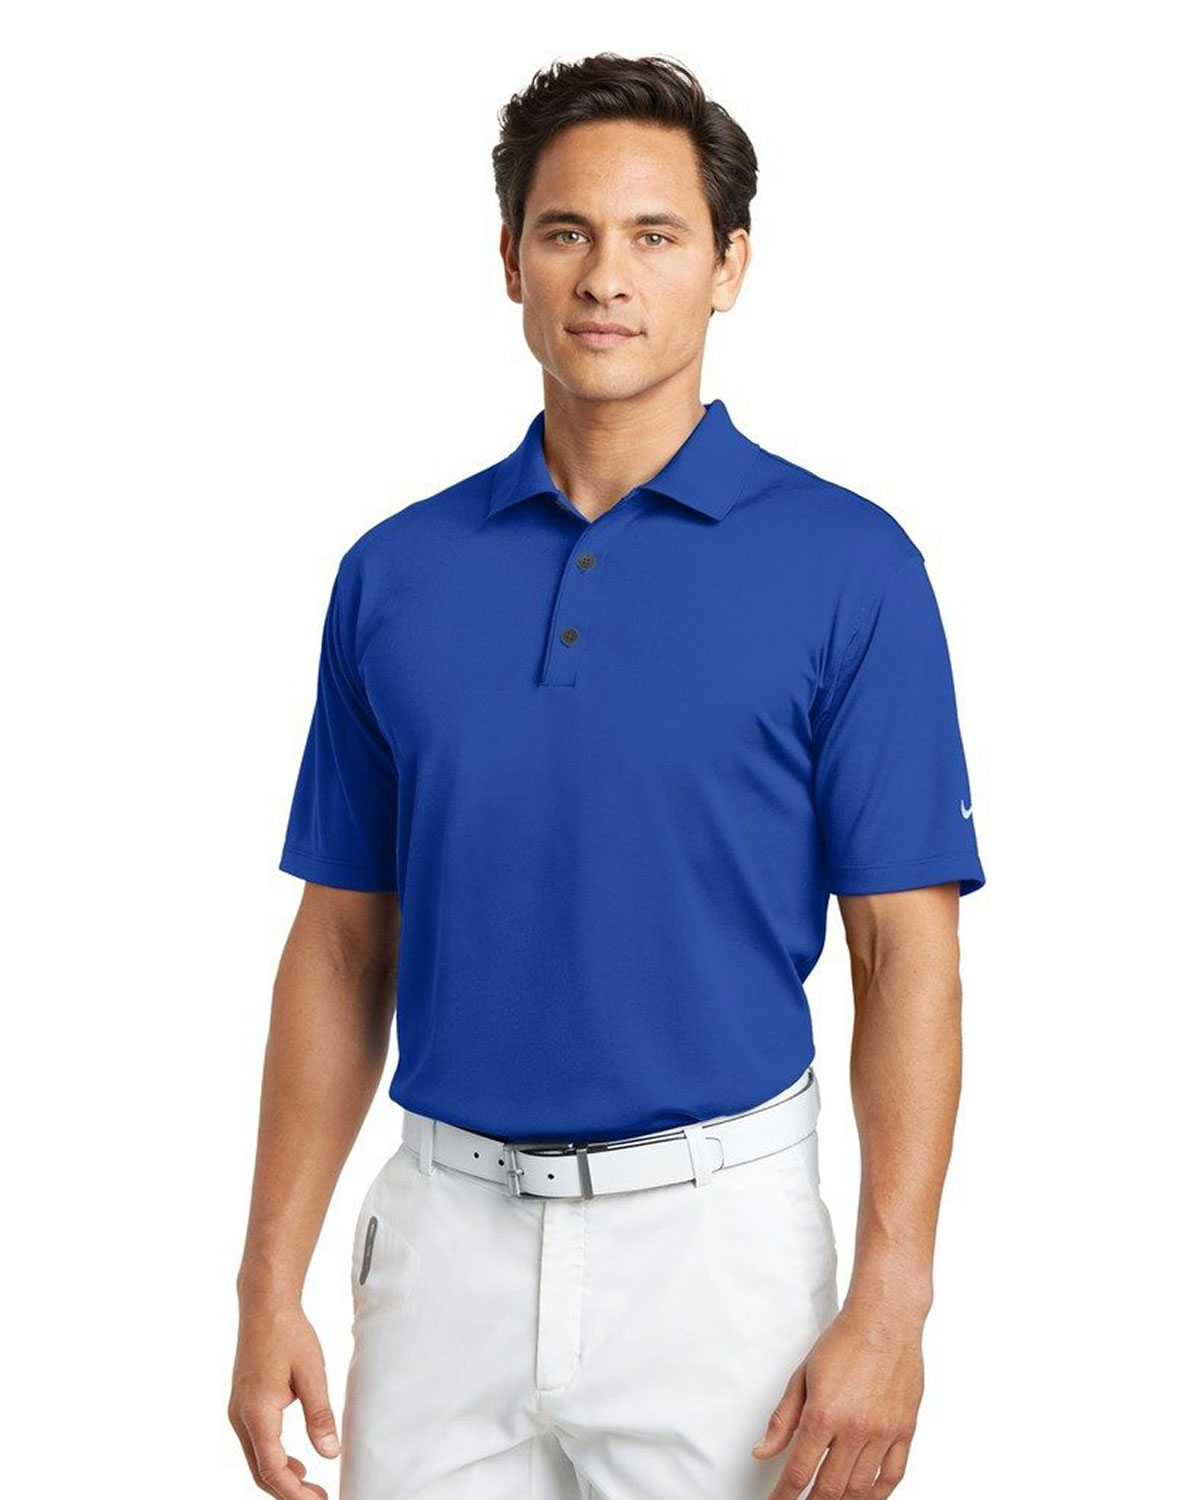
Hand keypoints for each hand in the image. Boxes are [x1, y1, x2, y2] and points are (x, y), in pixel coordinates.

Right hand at [228, 1297, 341, 1498]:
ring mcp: (238, 1411)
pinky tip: (297, 1464)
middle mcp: (241, 1417)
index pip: (272, 1468)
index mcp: (257, 1412)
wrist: (264, 1305)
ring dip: (281, 1478)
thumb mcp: (312, 1373)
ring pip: (256, 1459)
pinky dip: (274, 1460)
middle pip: (260, 1471)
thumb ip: (320, 1415)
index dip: (293, 1492)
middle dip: (288, 1492)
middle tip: (319, 1499)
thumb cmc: (288, 1334)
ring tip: (311, 1488)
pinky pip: (256, 1444)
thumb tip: (329, 1454)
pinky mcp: (243, 1404)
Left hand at [752, 1299, 923, 1497]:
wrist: (885, 1320)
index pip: (799, 1472)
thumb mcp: (802, 1376)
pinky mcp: (905, 1430)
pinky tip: (865, 1497)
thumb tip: (763, 1451)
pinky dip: (878, 1495)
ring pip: (861, 1489)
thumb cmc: (844, 1341)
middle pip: (830, 1488)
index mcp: (824, 1414)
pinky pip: (893, 1476)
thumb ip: (782, 1419)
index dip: (784, 1495)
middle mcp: (854, 1428)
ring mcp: (883, 1432)